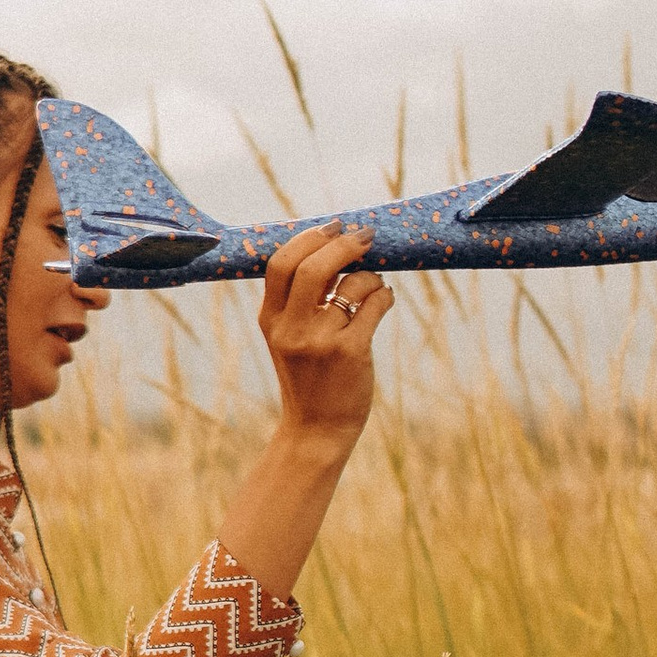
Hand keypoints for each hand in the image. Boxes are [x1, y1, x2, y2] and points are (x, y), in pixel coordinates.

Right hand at [258, 225, 394, 439]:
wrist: (316, 429)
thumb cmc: (308, 378)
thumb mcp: (286, 339)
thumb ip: (296, 302)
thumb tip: (330, 250)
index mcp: (271, 320)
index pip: (281, 263)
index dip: (309, 238)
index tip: (332, 227)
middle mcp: (291, 329)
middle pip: (313, 265)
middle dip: (343, 244)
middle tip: (365, 237)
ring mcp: (320, 341)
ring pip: (352, 284)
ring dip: (370, 276)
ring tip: (374, 284)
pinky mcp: (350, 352)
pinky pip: (374, 305)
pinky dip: (384, 295)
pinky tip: (385, 299)